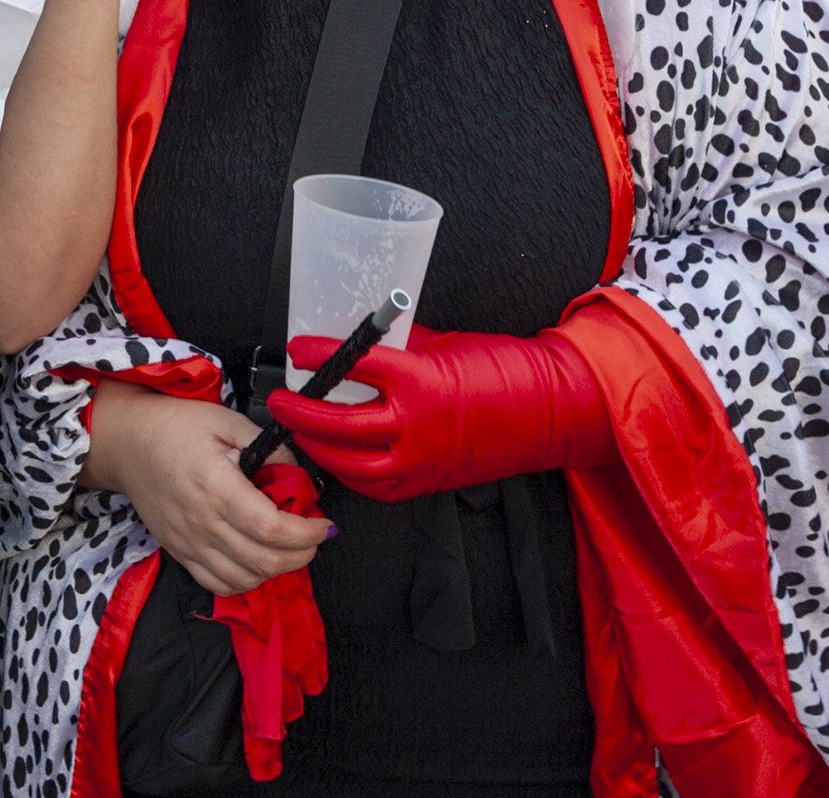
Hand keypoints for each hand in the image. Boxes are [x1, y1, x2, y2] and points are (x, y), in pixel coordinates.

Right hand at [92, 385, 323, 596]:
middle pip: (264, 561)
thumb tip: (300, 478)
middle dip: (302, 554)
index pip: (271, 529)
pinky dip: (245, 581)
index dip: (306, 533)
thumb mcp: (227, 422)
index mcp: (216, 486)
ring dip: (276, 570)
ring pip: (245, 579)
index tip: (323, 524)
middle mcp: (202, 522)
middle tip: (314, 536)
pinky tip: (257, 562)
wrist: (126, 443)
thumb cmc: (174, 427)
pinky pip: (218, 585)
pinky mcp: (180, 553)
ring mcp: (189, 543)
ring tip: (288, 548)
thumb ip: (269, 450)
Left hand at [271, 327, 612, 503]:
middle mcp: (414, 424)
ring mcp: (419, 459)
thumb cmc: (500, 371)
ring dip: (317, 447)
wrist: (546, 412)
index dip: (319, 356)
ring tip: (298, 432)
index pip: (352, 365)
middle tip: (281, 401)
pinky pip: (374, 485)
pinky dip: (348, 472)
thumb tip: (359, 343)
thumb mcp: (441, 345)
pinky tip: (335, 458)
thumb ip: (397, 347)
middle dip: (300, 413)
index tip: (298, 349)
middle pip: (338, 424)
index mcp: (417, 379)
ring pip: (349, 463)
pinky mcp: (424, 482)